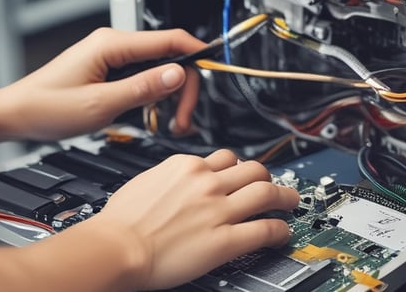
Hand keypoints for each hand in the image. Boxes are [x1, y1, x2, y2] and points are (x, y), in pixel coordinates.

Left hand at [4, 27, 205, 139]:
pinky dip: (153, 99)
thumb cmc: (46, 107)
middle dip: (182, 88)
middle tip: (181, 120)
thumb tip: (176, 74)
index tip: (216, 69)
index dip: (196, 54)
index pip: (169, 40)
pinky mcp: (110, 72)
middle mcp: (114, 46)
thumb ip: (142, 88)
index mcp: (112, 45)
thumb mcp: (100, 104)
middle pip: (168, 58)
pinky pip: (144, 79)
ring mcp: (112, 58)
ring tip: (168, 125)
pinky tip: (152, 118)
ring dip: (169, 97)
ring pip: (158, 71)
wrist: (16, 115)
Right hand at [87, 149, 299, 289]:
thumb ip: (170, 179)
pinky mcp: (224, 240)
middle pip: (252, 169)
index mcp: (186, 166)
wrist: (114, 247)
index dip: (239, 167)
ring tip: (291, 202)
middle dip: (267, 176)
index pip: (225, 157)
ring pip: (266, 193)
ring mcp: (218, 210)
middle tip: (273, 185)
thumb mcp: (145, 182)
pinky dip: (279, 230)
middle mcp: (206, 183)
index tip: (243, 174)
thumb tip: (179, 182)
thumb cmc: (120, 221)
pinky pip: (264, 229)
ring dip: (284, 197)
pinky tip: (281, 233)